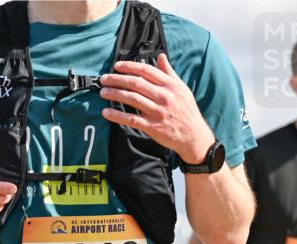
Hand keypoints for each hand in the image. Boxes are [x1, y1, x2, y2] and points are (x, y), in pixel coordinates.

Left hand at [100, 54, 215, 164]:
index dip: (130, 67)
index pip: (147, 71)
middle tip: (104, 79)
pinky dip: (117, 116)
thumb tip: (161, 56)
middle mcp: (164, 96)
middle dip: (117, 79)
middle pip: (136, 83)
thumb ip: (169, 73)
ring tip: (103, 92)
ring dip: (115, 94)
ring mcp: (158, 111)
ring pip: (132, 99)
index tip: (117, 66)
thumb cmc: (186, 110)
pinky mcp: (152, 126)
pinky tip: (106, 113)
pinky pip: (131, 119)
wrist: (193, 135)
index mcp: (170, 85)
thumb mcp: (181, 88)